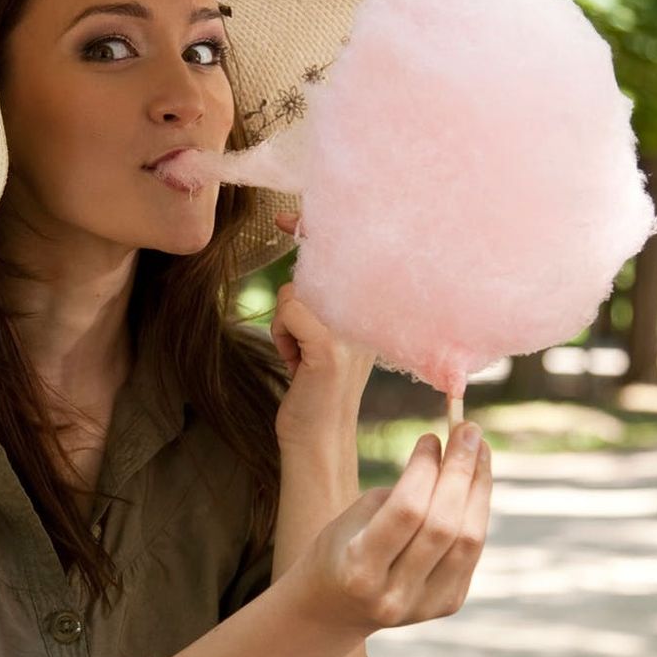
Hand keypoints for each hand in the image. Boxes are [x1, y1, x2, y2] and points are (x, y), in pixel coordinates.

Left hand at [271, 213, 375, 450]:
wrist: (317, 438)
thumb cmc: (313, 385)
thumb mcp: (322, 332)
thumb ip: (320, 293)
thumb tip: (299, 236)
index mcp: (374, 310)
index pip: (346, 254)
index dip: (312, 227)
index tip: (283, 218)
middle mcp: (371, 316)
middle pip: (314, 269)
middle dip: (294, 301)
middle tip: (298, 344)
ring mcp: (354, 331)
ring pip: (296, 292)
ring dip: (285, 325)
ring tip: (301, 356)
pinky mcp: (330, 349)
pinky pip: (290, 310)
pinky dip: (282, 335)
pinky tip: (296, 363)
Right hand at [290, 422, 492, 635]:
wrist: (336, 605)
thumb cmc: (342, 545)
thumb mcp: (355, 517)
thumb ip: (402, 494)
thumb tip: (452, 454)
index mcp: (360, 569)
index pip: (406, 510)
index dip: (425, 468)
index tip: (432, 436)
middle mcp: (394, 594)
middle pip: (443, 525)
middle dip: (460, 471)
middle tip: (468, 430)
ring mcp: (425, 605)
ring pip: (468, 540)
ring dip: (479, 488)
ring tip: (478, 450)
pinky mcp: (447, 604)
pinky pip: (471, 550)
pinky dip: (475, 510)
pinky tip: (474, 482)